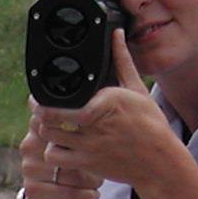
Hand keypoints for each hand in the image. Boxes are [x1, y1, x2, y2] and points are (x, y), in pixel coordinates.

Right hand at [19, 101, 102, 198]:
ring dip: (86, 176)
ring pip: (64, 170)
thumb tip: (108, 72)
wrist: (48, 193)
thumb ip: (81, 109)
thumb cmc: (68, 157)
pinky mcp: (33, 188)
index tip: (92, 122)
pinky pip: (61, 191)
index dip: (70, 118)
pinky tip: (94, 192)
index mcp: (39, 126)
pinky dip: (80, 193)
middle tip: (105, 155)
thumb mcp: (72, 133)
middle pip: (59, 143)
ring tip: (100, 178)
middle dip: (84, 152)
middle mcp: (30, 144)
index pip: (51, 114)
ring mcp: (29, 167)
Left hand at [30, 30, 176, 195]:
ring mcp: (90, 144)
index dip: (44, 99)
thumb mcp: (137, 89)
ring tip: (47, 126)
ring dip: (44, 131)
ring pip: (49, 136)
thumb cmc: (150, 123)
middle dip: (39, 113)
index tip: (38, 95)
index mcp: (107, 100)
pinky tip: (59, 146)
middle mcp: (96, 123)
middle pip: (50, 117)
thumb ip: (121, 61)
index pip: (66, 99)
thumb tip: (116, 34)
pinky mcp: (87, 163)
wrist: (159, 160)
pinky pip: (55, 157)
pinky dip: (52, 152)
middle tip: (37, 109)